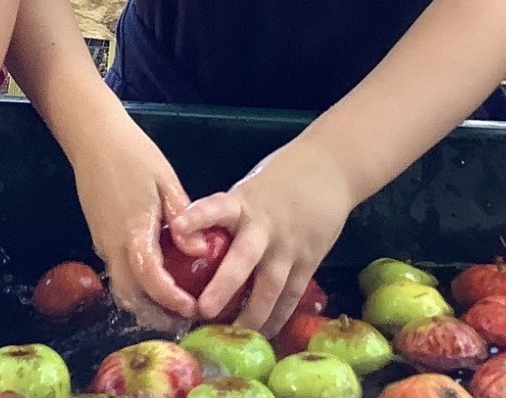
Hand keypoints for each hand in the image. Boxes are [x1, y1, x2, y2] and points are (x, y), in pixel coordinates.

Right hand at [69, 112, 198, 328]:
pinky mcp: (101, 238)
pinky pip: (118, 273)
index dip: (171, 299)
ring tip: (176, 304)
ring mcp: (103, 242)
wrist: (93, 138)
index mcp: (132, 230)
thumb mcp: (166, 182)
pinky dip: (138, 286)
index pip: (149, 279)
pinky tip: (160, 279)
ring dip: (146, 303)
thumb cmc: (133, 155)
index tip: (193, 308)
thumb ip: (184, 220)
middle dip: (157, 314)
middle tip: (187, 317)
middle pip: (130, 296)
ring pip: (121, 287)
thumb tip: (201, 251)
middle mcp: (112, 244)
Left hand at [173, 140, 355, 335]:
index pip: (216, 208)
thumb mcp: (244, 192)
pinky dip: (277, 317)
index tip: (176, 228)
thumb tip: (184, 245)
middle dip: (223, 286)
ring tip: (232, 335)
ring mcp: (289, 247)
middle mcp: (264, 227)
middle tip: (204, 309)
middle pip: (243, 258)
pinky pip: (291, 295)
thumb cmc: (275, 182)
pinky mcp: (309, 261)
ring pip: (271, 286)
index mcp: (241, 203)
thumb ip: (221, 218)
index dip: (197, 217)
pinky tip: (261, 335)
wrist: (329, 169)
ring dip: (252, 314)